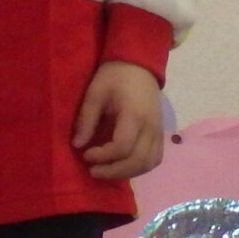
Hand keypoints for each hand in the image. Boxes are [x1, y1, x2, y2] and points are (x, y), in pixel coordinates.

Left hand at [73, 60, 163, 180]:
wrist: (139, 64)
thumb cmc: (115, 76)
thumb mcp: (96, 92)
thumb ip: (87, 119)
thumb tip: (77, 145)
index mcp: (134, 114)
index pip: (122, 147)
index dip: (103, 156)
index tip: (86, 154)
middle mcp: (151, 126)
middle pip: (137, 161)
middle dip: (113, 171)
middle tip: (93, 170)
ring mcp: (158, 131)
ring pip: (148, 163)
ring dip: (127, 173)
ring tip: (107, 171)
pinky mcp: (160, 133)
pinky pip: (155, 158)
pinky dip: (140, 168)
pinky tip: (124, 166)